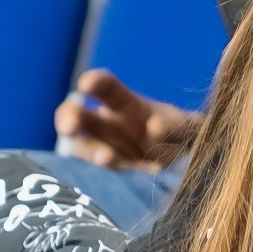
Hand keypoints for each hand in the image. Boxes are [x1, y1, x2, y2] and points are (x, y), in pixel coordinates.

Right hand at [55, 69, 198, 169]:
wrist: (183, 153)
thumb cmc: (177, 129)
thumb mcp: (183, 124)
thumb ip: (174, 126)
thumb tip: (154, 129)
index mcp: (125, 102)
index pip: (107, 89)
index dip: (95, 83)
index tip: (86, 84)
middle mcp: (111, 124)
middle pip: (82, 118)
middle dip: (71, 119)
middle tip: (68, 126)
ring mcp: (111, 147)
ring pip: (88, 146)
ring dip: (91, 150)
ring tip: (102, 155)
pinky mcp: (120, 169)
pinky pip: (109, 168)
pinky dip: (110, 164)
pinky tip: (108, 160)